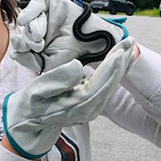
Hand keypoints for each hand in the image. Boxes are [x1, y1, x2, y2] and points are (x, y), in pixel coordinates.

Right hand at [3, 37, 135, 158]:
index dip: (110, 68)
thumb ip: (57, 80)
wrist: (31, 119)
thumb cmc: (33, 102)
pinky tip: (121, 60)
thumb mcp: (37, 90)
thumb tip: (78, 67)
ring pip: (111, 85)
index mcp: (76, 106)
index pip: (98, 85)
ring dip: (121, 65)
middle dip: (121, 62)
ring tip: (128, 46)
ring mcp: (92, 109)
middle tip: (128, 42)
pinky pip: (108, 87)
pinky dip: (116, 71)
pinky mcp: (92, 105)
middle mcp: (89, 110)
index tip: (119, 52)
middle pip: (109, 84)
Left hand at [11, 0, 128, 72]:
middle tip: (38, 45)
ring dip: (31, 30)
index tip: (33, 52)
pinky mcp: (49, 4)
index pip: (20, 44)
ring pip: (27, 20)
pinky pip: (34, 5)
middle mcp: (37, 29)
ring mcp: (42, 15)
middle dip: (27, 40)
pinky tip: (24, 20)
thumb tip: (14, 54)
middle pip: (22, 32)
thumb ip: (29, 61)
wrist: (91, 43)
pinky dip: (29, 12)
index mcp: (35, 43)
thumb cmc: (71, 55)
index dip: (22, 48)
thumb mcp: (47, 64)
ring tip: (40, 37)